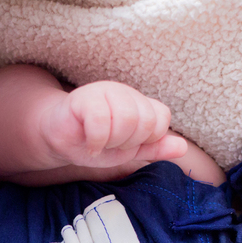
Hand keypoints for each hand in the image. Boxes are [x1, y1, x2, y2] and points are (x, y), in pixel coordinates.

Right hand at [38, 81, 188, 168]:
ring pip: (126, 120)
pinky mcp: (83, 98)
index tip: (128, 143)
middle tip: (110, 143)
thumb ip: (154, 149)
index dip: (147, 138)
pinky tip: (89, 144)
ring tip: (100, 142)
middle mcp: (124, 93)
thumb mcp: (128, 150)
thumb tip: (182, 148)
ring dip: (111, 142)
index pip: (161, 118)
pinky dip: (96, 141)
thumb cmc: (94, 141)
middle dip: (127, 142)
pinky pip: (100, 121)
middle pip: (145, 121)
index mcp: (139, 103)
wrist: (59, 138)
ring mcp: (104, 91)